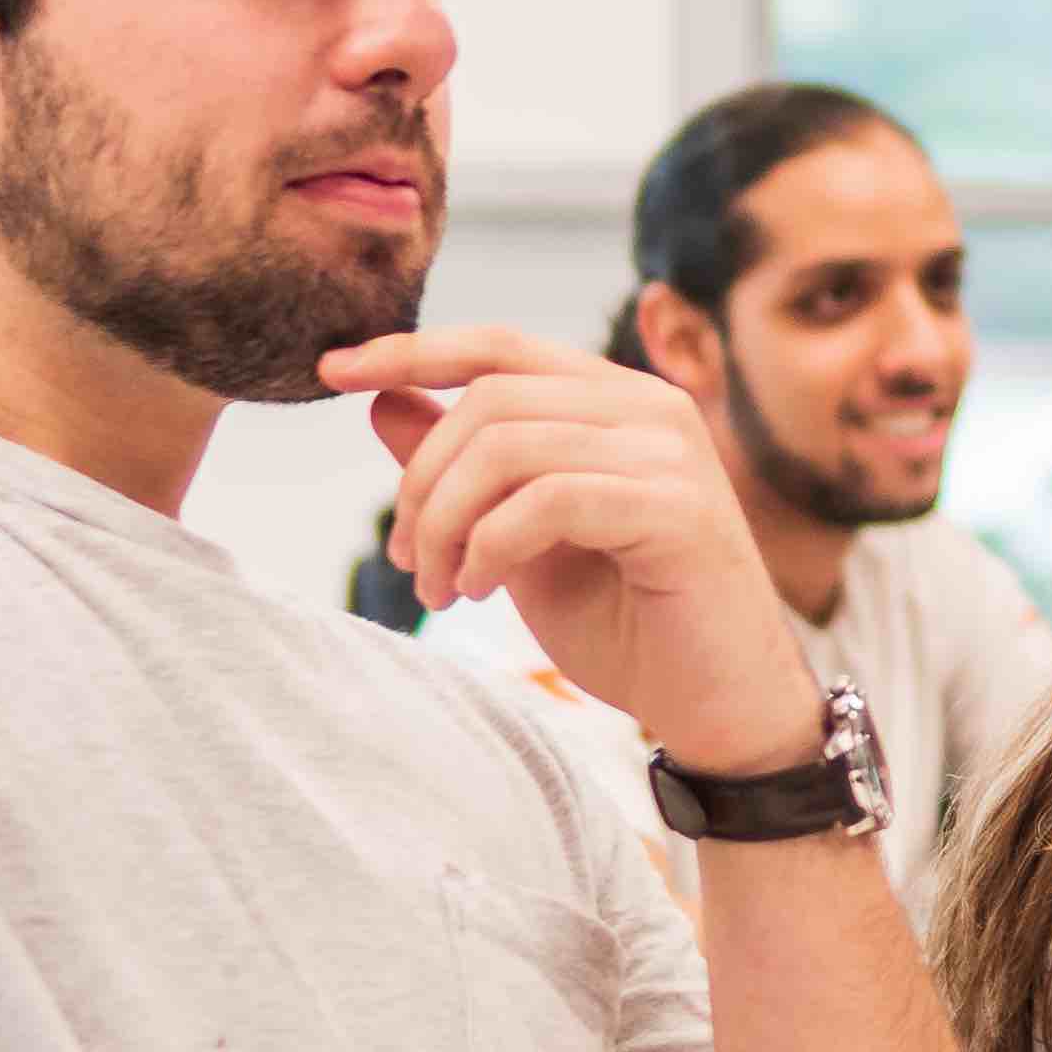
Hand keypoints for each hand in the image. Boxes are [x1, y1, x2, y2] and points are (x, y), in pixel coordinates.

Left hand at [326, 326, 828, 776]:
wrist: (720, 706)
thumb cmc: (630, 625)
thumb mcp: (518, 540)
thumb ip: (463, 471)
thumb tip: (380, 399)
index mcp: (615, 402)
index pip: (498, 346)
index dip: (410, 349)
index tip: (331, 370)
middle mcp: (649, 408)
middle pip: (488, 397)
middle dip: (421, 481)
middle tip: (409, 561)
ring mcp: (670, 454)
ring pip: (507, 447)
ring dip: (447, 524)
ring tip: (442, 588)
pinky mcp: (678, 509)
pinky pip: (547, 500)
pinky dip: (490, 547)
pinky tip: (481, 592)